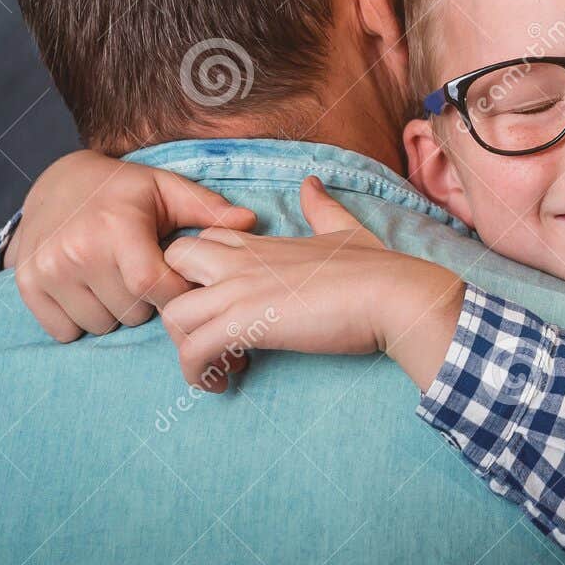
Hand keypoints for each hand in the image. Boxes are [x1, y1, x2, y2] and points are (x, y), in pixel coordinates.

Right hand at [8, 150, 256, 341]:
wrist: (57, 181)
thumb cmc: (124, 191)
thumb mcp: (166, 190)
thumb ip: (209, 209)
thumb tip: (251, 222)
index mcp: (116, 227)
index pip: (155, 288)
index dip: (175, 296)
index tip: (182, 287)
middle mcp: (76, 250)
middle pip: (131, 312)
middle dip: (146, 303)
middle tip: (141, 274)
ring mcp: (47, 269)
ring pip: (101, 325)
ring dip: (115, 312)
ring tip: (114, 278)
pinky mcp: (26, 284)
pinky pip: (64, 331)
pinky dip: (80, 320)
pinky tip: (89, 290)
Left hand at [161, 176, 465, 392]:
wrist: (393, 295)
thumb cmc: (377, 269)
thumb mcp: (344, 230)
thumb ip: (321, 209)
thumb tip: (311, 184)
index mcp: (259, 244)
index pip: (199, 243)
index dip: (200, 275)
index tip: (224, 305)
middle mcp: (240, 262)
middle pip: (170, 266)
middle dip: (178, 300)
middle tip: (207, 331)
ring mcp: (239, 291)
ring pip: (173, 314)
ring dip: (186, 345)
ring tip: (219, 365)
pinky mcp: (245, 323)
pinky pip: (193, 351)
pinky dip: (198, 372)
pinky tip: (225, 381)